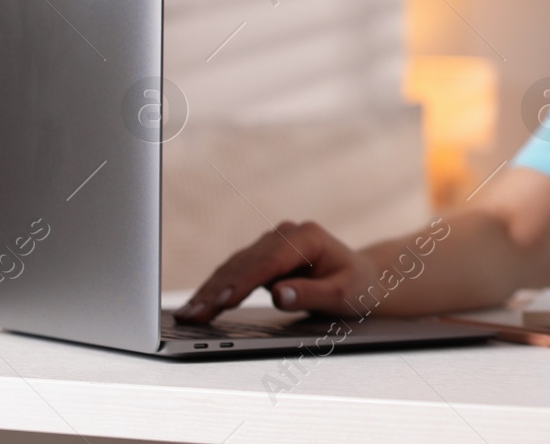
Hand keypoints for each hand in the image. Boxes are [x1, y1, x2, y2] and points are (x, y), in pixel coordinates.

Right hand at [173, 220, 378, 322]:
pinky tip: (198, 305)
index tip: (223, 301)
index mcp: (307, 237)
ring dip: (210, 290)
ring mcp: (272, 243)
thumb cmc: (356, 285)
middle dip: (218, 290)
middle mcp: (286, 234)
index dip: (245, 282)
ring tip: (188, 314)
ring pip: (235, 267)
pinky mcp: (262, 256)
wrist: (362, 277)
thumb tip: (280, 294)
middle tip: (193, 315)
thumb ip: (311, 293)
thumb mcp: (341, 294)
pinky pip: (235, 272)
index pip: (270, 261)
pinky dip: (216, 289)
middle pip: (246, 263)